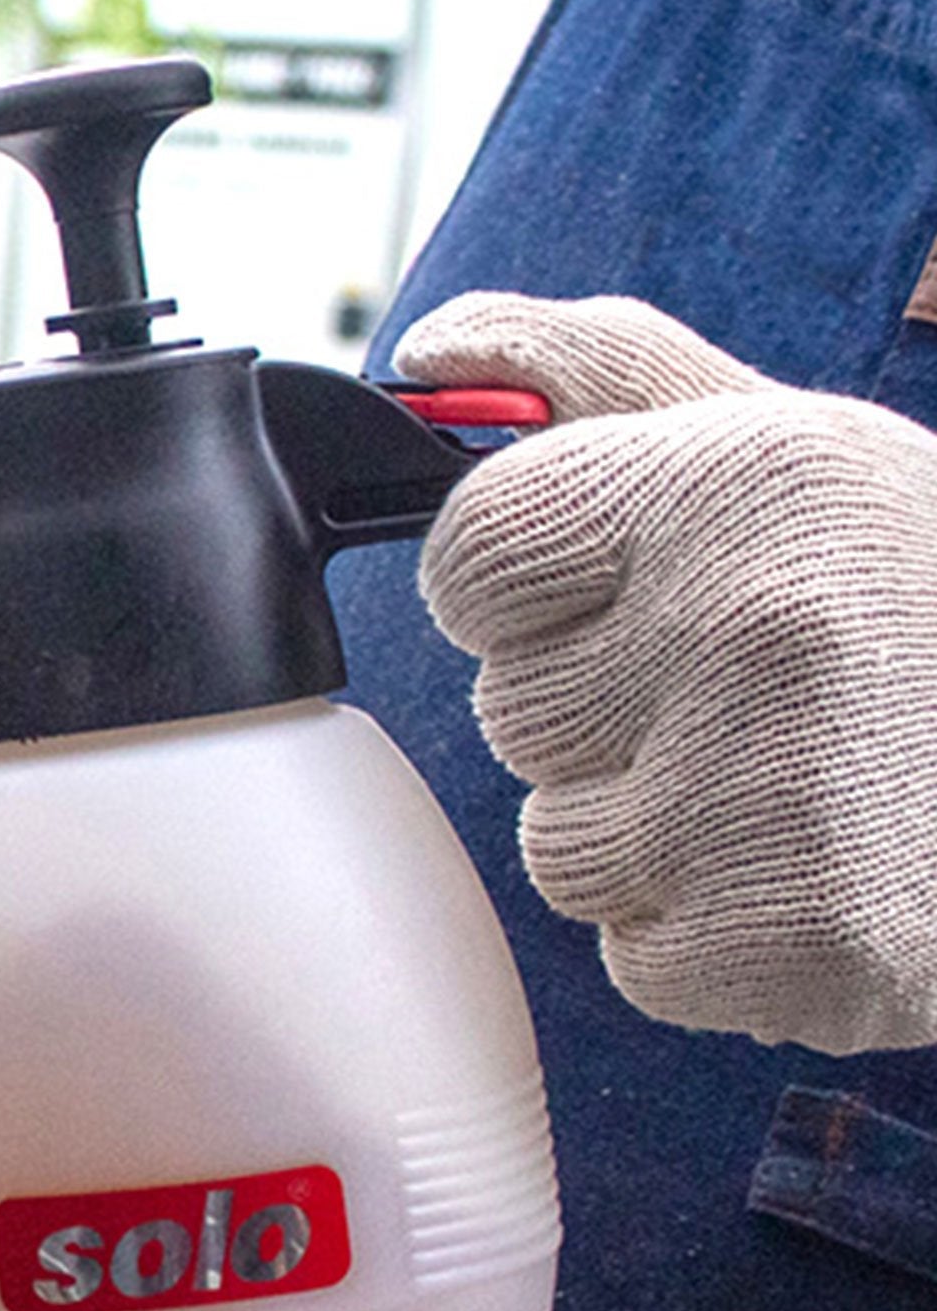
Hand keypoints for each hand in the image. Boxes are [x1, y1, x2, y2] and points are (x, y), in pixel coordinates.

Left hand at [395, 290, 936, 1054]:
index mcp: (732, 485)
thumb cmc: (924, 589)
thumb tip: (424, 353)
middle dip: (604, 710)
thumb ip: (591, 377)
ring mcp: (768, 800)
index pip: (471, 556)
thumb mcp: (780, 441)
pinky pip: (636, 957)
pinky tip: (821, 873)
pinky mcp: (795, 946)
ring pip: (562, 847)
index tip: (614, 592)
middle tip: (753, 690)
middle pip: (513, 712)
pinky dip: (712, 939)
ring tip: (793, 782)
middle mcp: (748, 631)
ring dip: (650, 831)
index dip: (528, 589)